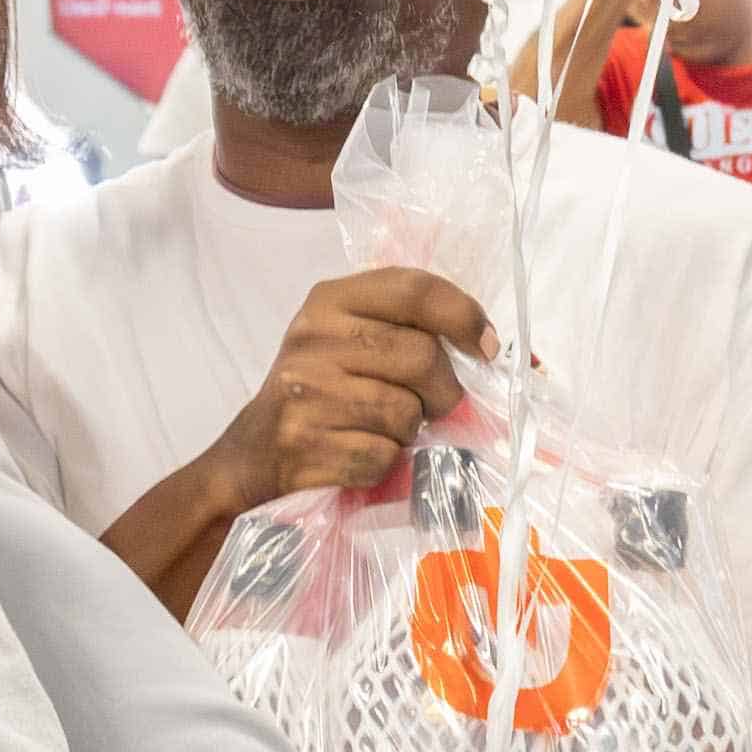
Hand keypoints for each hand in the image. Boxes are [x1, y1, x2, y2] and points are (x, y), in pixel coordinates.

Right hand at [202, 267, 498, 514]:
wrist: (253, 453)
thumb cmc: (320, 390)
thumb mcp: (347, 338)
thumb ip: (407, 328)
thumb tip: (498, 348)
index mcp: (329, 300)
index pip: (413, 289)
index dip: (463, 316)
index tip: (486, 347)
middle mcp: (313, 337)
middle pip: (421, 356)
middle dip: (445, 391)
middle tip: (436, 406)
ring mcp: (307, 390)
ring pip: (406, 412)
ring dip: (409, 431)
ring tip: (383, 428)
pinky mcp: (308, 442)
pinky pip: (383, 455)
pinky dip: (385, 462)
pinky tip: (359, 452)